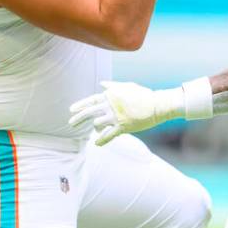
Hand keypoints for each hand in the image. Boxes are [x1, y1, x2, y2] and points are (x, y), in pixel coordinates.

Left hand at [69, 81, 183, 145]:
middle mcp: (110, 105)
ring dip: (95, 128)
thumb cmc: (142, 94)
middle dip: (78, 118)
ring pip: (97, 124)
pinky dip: (101, 140)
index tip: (71, 109)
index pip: (91, 100)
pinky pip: (108, 135)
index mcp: (111, 95)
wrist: (156, 105)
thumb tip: (102, 83)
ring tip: (95, 130)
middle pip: (90, 112)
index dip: (80, 105)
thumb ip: (113, 86)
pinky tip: (96, 144)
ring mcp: (116, 116)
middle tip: (71, 123)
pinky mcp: (122, 127)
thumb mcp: (127, 86)